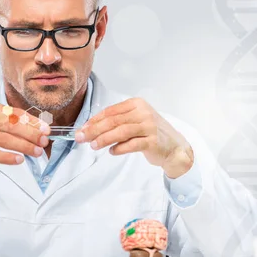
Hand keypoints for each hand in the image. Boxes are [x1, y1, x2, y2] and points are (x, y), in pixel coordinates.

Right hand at [0, 103, 49, 192]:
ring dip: (24, 146)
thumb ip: (8, 121)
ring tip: (37, 152)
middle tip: (44, 140)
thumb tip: (34, 126)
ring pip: (6, 140)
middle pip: (13, 126)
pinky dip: (7, 157)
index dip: (32, 122)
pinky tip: (19, 160)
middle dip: (31, 134)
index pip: (15, 114)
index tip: (46, 128)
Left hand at [75, 98, 193, 178]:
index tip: (82, 128)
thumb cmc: (150, 133)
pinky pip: (132, 144)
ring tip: (93, 146)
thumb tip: (90, 128)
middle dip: (94, 130)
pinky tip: (111, 152)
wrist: (174, 147)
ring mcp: (149, 126)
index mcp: (137, 104)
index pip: (110, 111)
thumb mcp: (134, 121)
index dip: (94, 120)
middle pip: (113, 121)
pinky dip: (119, 148)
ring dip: (104, 139)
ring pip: (121, 131)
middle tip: (81, 137)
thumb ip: (116, 122)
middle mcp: (143, 113)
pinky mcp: (153, 141)